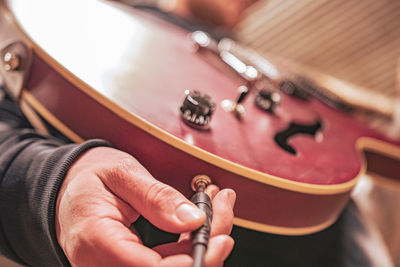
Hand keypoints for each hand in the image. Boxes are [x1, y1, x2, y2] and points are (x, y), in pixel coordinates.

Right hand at [56, 147, 235, 266]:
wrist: (70, 188)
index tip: (219, 236)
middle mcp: (103, 265)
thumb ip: (155, 196)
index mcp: (96, 240)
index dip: (191, 260)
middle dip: (206, 246)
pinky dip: (190, 243)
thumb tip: (193, 219)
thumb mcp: (120, 174)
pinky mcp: (131, 266)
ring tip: (216, 205)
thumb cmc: (89, 179)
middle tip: (223, 209)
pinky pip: (168, 264)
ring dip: (203, 241)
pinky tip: (202, 219)